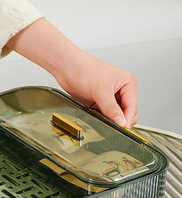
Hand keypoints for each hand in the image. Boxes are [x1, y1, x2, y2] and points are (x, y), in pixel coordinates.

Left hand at [6, 18, 137, 127]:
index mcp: (127, 83)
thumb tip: (120, 122)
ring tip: (100, 119)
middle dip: (119, 121)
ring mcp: (109, 97)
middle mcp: (120, 90)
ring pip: (114, 116)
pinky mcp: (98, 102)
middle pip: (126, 113)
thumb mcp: (100, 90)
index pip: (132, 106)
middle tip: (110, 127)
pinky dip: (101, 119)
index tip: (121, 129)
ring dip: (109, 120)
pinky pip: (103, 116)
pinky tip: (95, 118)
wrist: (67, 68)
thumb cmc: (85, 70)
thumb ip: (111, 108)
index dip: (127, 119)